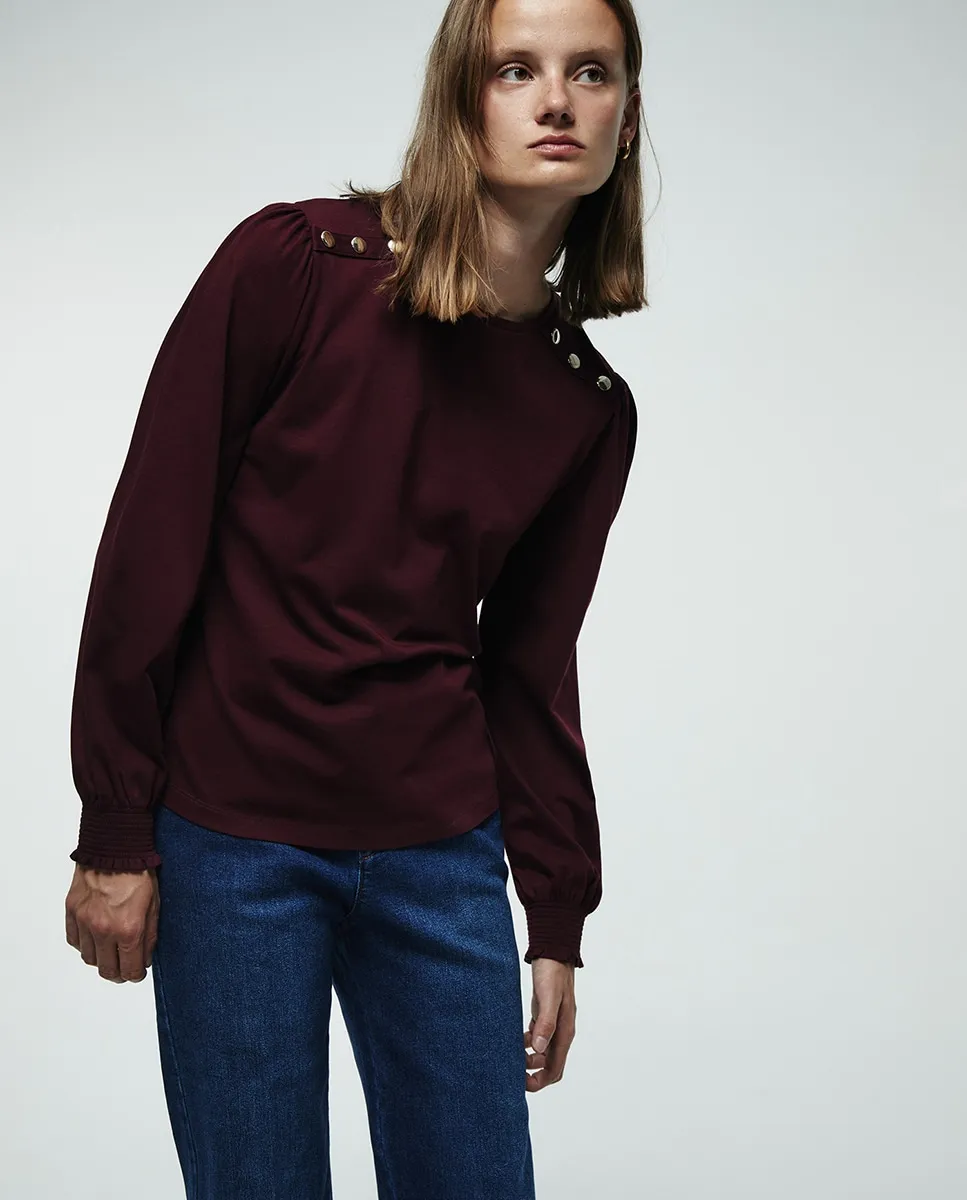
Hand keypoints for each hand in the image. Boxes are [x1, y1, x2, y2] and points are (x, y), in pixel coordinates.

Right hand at [65, 863, 158, 982]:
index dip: (136, 976)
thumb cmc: (139, 872)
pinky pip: (75, 942)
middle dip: (119, 973)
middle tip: (124, 967)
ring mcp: (84, 922)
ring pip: (89, 959)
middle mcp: (104, 930)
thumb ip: (150, 936)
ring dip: (101, 959)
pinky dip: (85, 944)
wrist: (114, 847)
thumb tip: (143, 959)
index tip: (137, 973)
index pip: (129, 971)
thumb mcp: (155, 905)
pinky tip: (96, 937)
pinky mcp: (72, 912)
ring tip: (111, 949)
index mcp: (128, 929)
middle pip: (107, 971)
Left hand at [523, 956, 575, 1091]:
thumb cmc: (552, 973)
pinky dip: (527, 1044)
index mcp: (564, 1032)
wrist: (554, 952)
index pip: (555, 1069)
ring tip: (511, 1054)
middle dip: (533, 1074)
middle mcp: (561, 1031)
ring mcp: (553, 1023)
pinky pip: (537, 1038)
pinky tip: (515, 1039)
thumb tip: (538, 1048)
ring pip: (542, 1052)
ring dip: (529, 1059)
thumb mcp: (548, 998)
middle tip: (512, 1072)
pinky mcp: (544, 1015)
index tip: (523, 1084)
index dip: (540, 1081)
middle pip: (549, 1065)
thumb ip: (545, 1022)